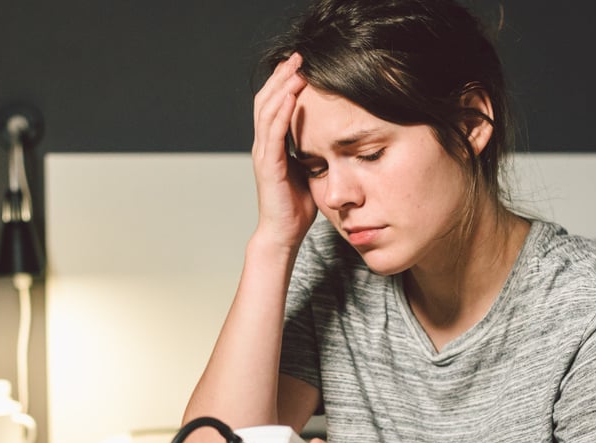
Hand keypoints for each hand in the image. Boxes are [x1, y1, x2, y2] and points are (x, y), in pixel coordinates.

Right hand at [251, 53, 317, 252]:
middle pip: (267, 100)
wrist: (283, 234)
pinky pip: (273, 132)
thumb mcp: (309, 172)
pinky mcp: (268, 165)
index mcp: (272, 145)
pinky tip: (294, 94)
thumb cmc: (296, 207)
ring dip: (282, 86)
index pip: (274, 105)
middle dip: (282, 76)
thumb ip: (313, 153)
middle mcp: (264, 145)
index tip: (301, 64)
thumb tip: (333, 138)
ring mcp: (263, 154)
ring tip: (296, 67)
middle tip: (298, 56)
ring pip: (267, 110)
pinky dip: (283, 110)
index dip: (284, 83)